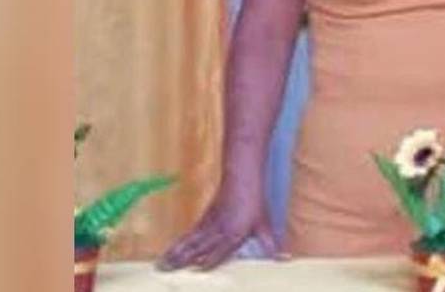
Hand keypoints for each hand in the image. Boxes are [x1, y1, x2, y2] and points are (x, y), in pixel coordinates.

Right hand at [155, 183, 285, 271]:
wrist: (241, 175)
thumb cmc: (254, 201)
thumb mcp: (264, 223)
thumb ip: (270, 243)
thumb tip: (284, 259)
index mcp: (235, 231)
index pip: (220, 249)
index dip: (210, 259)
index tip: (197, 269)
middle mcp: (219, 228)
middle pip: (197, 246)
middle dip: (181, 259)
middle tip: (164, 270)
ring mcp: (209, 223)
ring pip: (189, 241)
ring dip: (174, 253)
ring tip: (160, 264)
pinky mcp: (204, 218)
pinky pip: (189, 234)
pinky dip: (178, 244)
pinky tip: (169, 251)